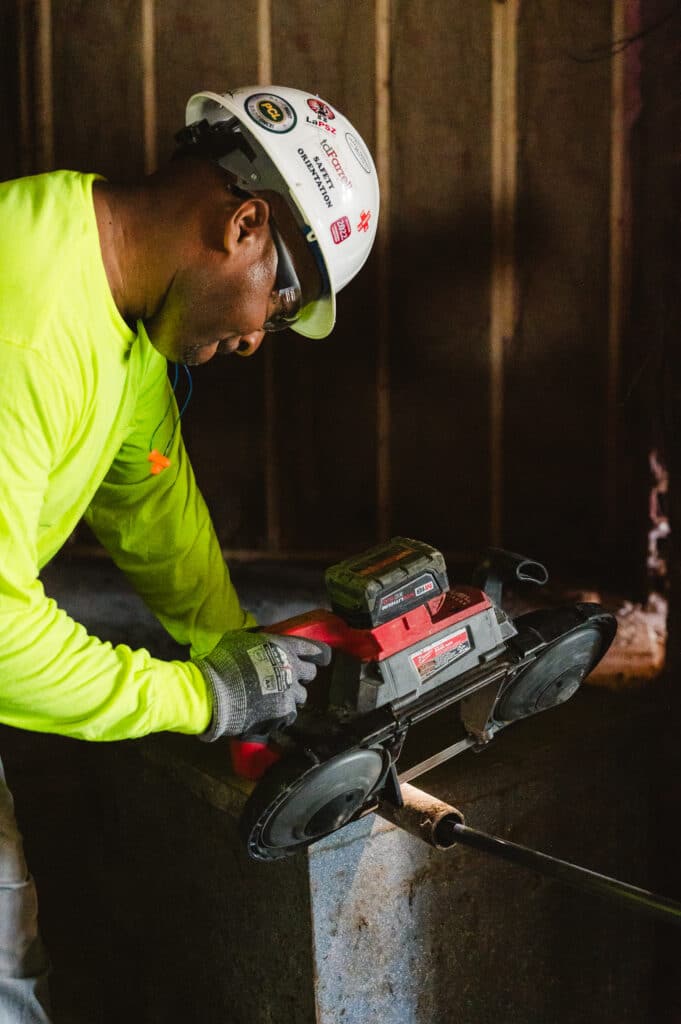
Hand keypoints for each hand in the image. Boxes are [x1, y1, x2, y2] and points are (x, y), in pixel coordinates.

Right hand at [194, 630, 330, 741]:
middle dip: (300, 676)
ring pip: (302, 696)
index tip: (317, 659)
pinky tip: (268, 714)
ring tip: (274, 699)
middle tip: (287, 680)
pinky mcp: (285, 712)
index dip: (316, 654)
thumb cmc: (223, 662)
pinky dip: (281, 715)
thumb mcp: (237, 638)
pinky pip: (290, 714)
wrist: (216, 692)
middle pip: (311, 674)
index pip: (314, 649)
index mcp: (284, 647)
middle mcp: (293, 668)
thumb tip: (258, 634)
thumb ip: (254, 636)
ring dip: (290, 697)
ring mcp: (290, 692)